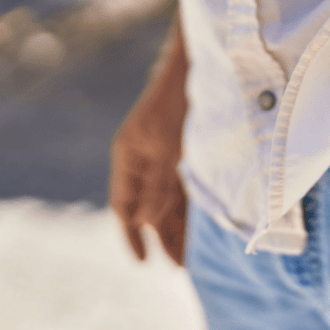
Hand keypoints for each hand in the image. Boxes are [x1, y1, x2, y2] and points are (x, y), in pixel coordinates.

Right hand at [109, 22, 188, 264]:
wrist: (203, 62)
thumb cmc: (180, 102)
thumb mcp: (168, 149)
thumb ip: (157, 186)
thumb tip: (144, 224)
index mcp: (128, 156)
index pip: (124, 206)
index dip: (132, 236)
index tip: (143, 262)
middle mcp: (144, 157)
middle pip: (148, 206)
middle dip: (162, 236)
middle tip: (179, 267)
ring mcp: (165, 152)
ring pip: (169, 198)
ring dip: (179, 224)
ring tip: (194, 254)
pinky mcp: (188, 148)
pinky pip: (185, 185)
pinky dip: (192, 205)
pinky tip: (205, 223)